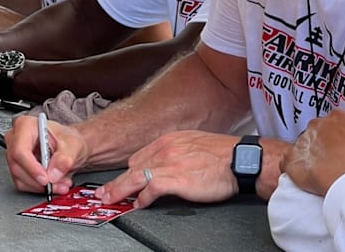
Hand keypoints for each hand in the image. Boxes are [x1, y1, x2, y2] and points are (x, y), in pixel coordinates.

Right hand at [4, 115, 89, 195]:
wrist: (69, 147)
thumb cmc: (68, 140)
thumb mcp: (73, 145)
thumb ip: (64, 158)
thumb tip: (54, 173)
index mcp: (26, 125)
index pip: (20, 150)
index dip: (32, 168)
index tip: (45, 179)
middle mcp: (16, 138)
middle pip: (18, 166)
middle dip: (38, 180)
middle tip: (57, 184)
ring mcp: (14, 153)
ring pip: (19, 178)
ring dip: (40, 186)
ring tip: (59, 183)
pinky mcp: (17, 167)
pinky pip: (22, 183)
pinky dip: (38, 187)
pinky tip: (53, 183)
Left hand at [94, 131, 239, 208]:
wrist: (239, 159)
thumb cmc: (223, 154)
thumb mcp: (195, 144)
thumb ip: (178, 153)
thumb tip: (169, 167)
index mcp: (170, 140)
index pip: (140, 156)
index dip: (128, 172)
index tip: (121, 181)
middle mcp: (166, 149)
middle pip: (133, 167)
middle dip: (117, 182)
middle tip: (104, 194)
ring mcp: (170, 163)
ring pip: (135, 177)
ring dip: (119, 190)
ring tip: (109, 201)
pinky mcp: (177, 178)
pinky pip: (151, 188)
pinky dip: (141, 197)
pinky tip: (138, 204)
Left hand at [281, 85, 344, 195]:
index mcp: (335, 117)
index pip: (336, 120)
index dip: (342, 132)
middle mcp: (316, 125)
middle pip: (319, 131)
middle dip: (325, 140)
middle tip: (336, 156)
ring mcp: (302, 141)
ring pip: (305, 144)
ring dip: (310, 152)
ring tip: (322, 166)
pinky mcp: (292, 159)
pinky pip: (287, 159)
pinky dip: (290, 161)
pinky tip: (295, 167)